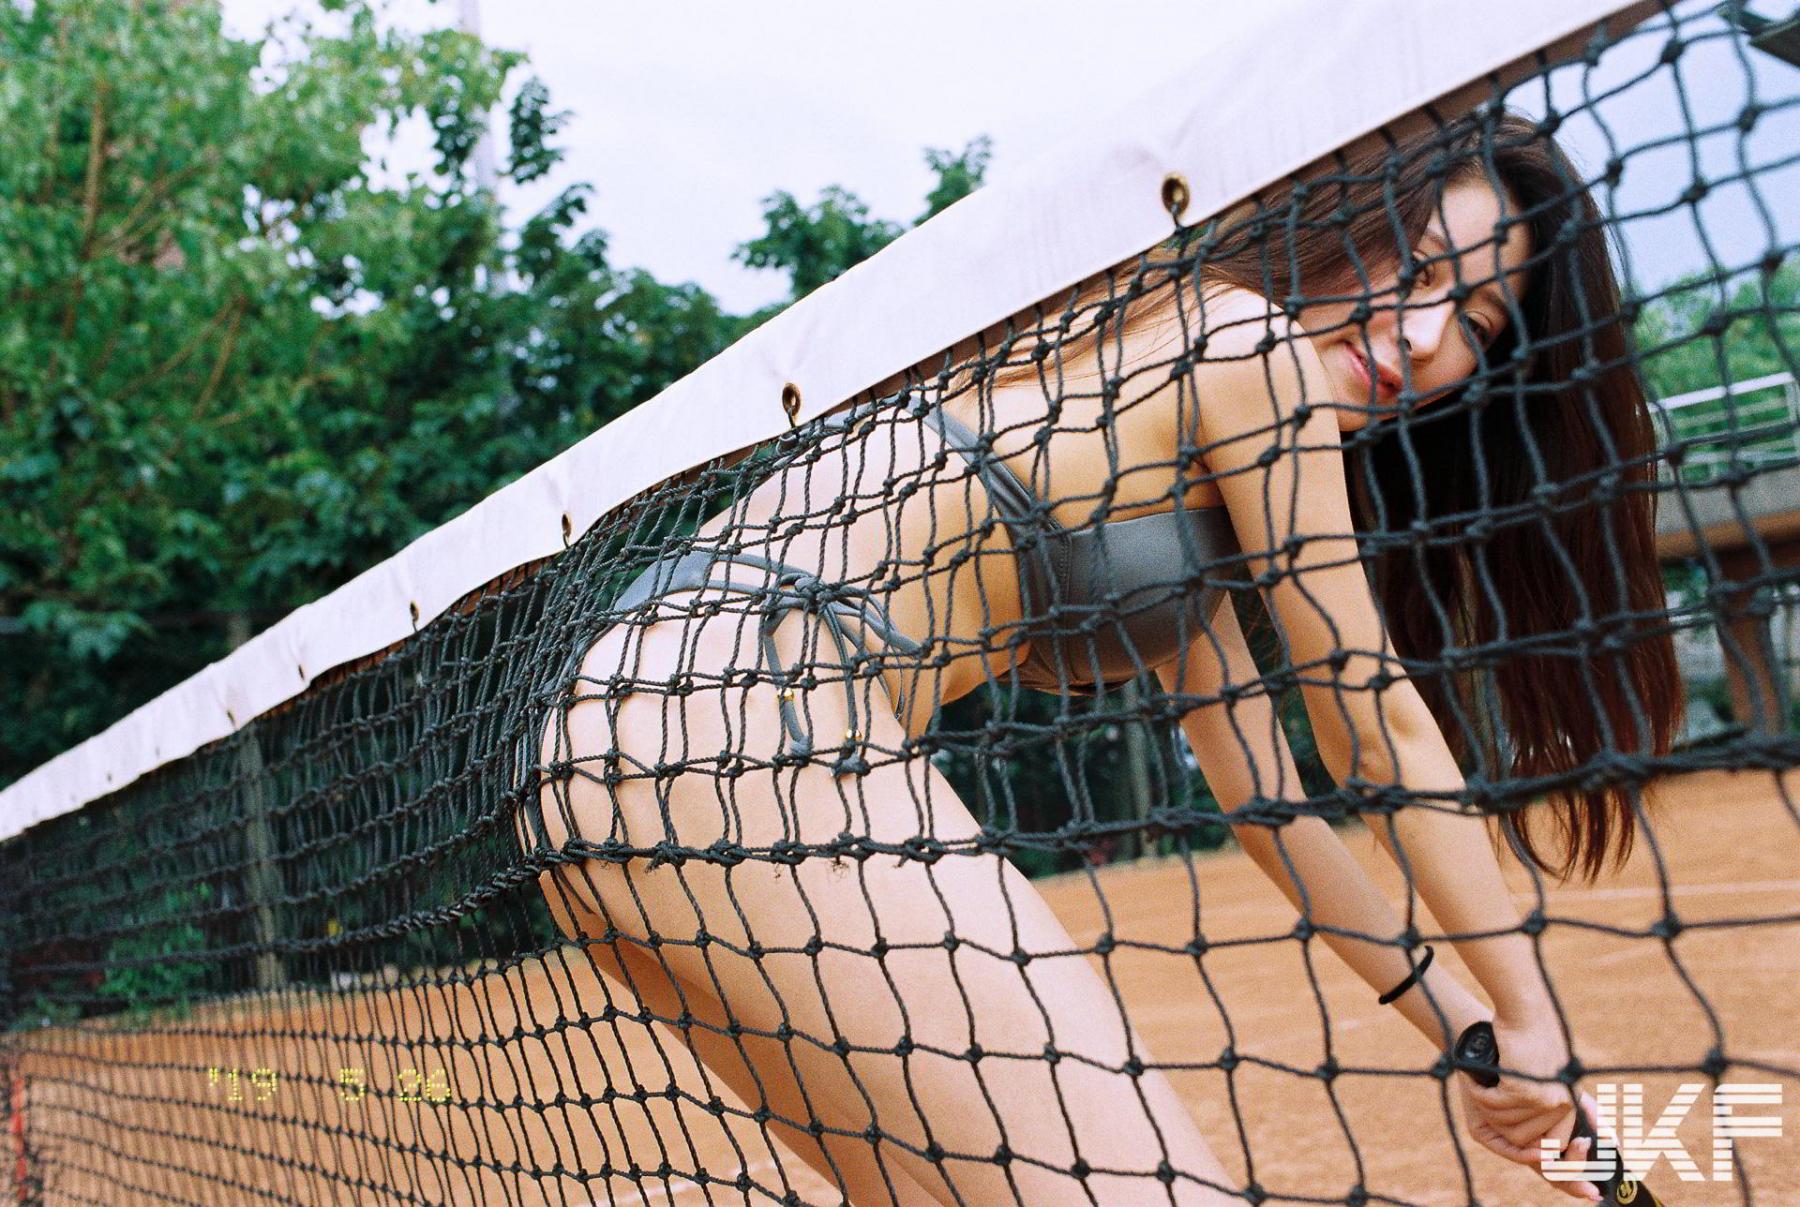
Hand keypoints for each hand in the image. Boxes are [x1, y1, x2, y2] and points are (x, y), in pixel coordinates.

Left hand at [1456, 1012, 1602, 1201]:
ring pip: (1533, 1163)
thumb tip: (1614, 1142)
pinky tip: (1542, 1149)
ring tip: (1579, 1148)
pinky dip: (1526, 1152)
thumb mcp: (1564, 1092)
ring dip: (1556, 1160)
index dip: (1580, 1183)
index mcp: (1543, 1137)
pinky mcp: (1481, 1131)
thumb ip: (1587, 1114)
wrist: (1491, 1047)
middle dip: (1572, 1182)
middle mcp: (1522, 1143)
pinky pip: (1507, 1149)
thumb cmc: (1531, 1067)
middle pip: (1551, 1175)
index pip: (1564, 1169)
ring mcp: (1502, 1140)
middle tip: (1592, 1186)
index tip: (1599, 1191)